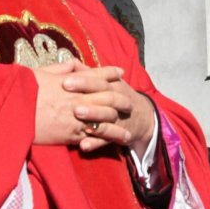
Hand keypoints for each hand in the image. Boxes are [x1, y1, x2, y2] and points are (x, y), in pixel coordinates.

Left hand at [33, 62, 156, 154]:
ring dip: (93, 118)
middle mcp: (117, 102)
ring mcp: (118, 119)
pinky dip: (95, 143)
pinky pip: (107, 140)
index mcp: (113, 86)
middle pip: (105, 98)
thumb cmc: (118, 95)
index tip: (65, 82)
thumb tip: (71, 62)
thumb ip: (90, 74)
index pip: (99, 81)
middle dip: (88, 100)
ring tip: (77, 117)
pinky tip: (83, 146)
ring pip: (107, 119)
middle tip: (72, 103)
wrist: (143, 116)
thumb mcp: (109, 81)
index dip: (83, 81)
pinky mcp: (118, 136)